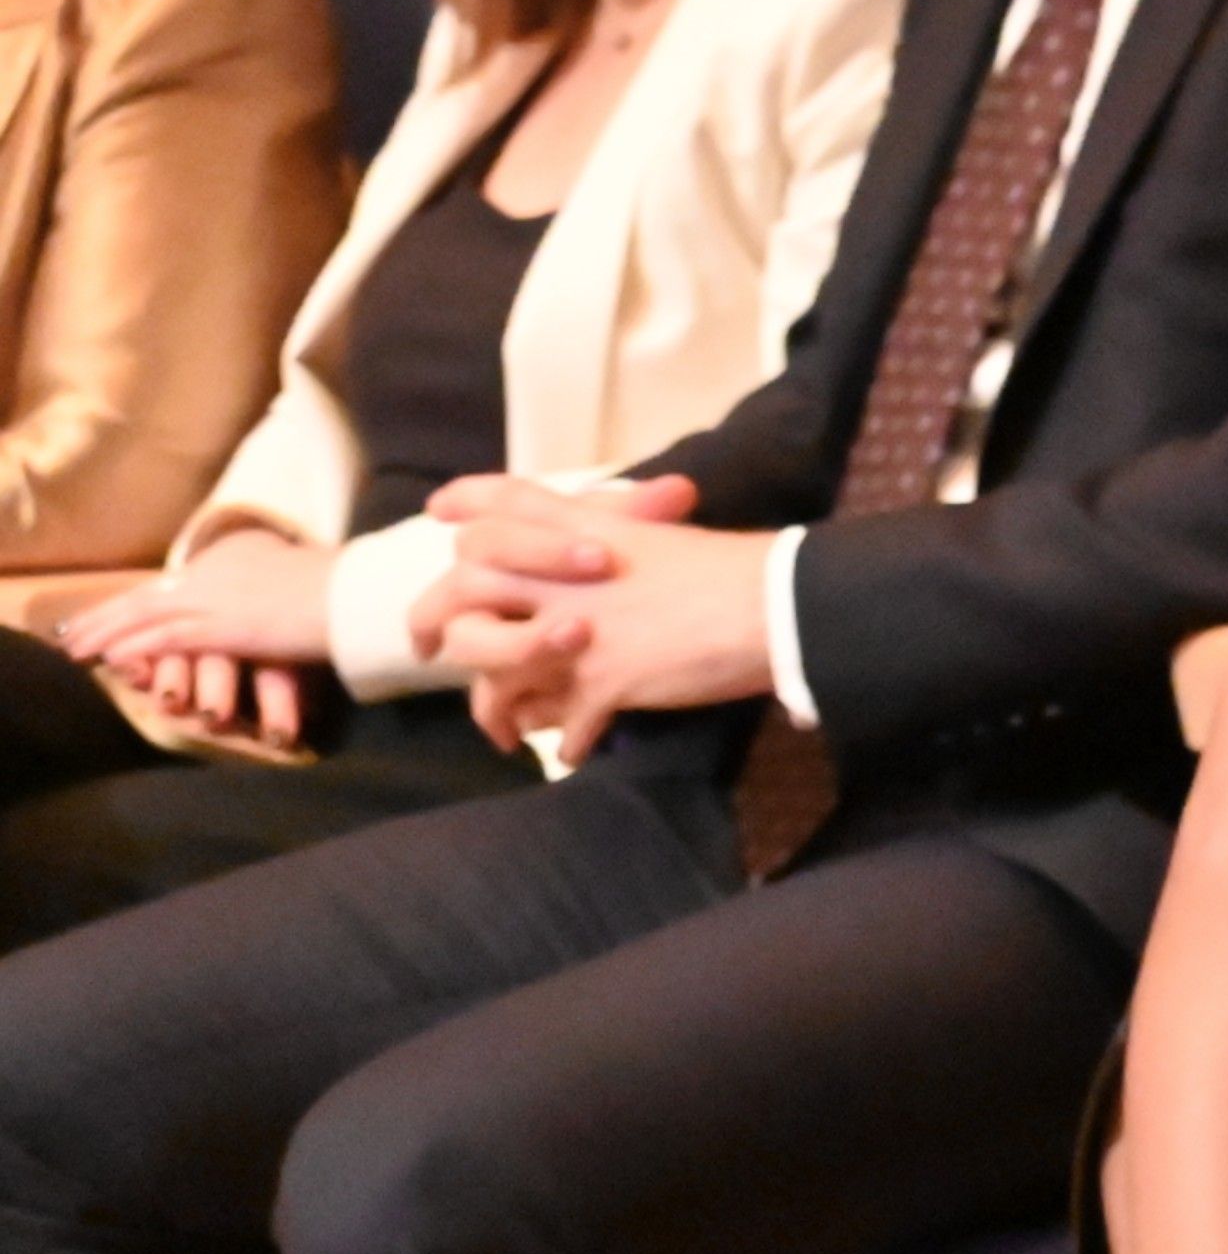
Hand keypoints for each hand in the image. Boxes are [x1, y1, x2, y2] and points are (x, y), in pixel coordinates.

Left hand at [57, 531, 344, 756]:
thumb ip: (279, 594)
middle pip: (150, 596)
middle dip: (109, 615)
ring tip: (75, 650)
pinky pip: (165, 638)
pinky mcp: (224, 625)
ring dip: (106, 634)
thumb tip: (280, 606)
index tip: (113, 611)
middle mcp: (218, 574)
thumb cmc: (349, 591)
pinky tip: (108, 660)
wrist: (364, 593)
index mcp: (238, 561)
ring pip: (147, 617)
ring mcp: (218, 598)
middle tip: (74, 632)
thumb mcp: (306, 586)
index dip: (139, 599)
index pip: (175, 582)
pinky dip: (133, 648)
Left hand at [409, 477, 769, 754]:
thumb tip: (633, 503)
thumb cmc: (730, 571)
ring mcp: (577, 629)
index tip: (441, 516)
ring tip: (507, 729)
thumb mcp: (660, 532)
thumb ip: (619, 519)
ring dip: (493, 702)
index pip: (492, 517)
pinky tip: (579, 750)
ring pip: (492, 665)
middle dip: (432, 623)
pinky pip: (562, 723)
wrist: (776, 605)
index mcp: (578, 534)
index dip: (463, 517)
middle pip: (460, 591)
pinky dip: (569, 742)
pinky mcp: (604, 679)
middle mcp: (562, 576)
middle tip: (424, 651)